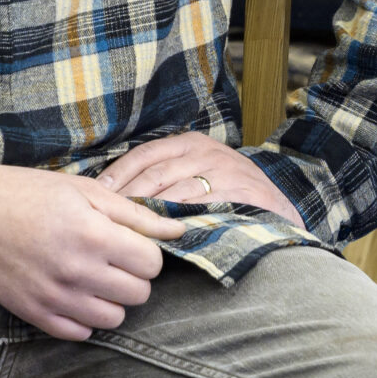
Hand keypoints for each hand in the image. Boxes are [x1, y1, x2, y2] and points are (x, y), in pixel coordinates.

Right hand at [0, 155, 186, 340]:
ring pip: (113, 319)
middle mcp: (76, 270)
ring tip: (95, 277)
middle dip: (133, 276)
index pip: (152, 264)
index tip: (130, 242)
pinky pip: (80, 333)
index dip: (146, 252)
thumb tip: (178, 230)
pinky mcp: (33, 314)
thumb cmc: (28, 192)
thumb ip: (134, 214)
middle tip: (113, 258)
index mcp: (92, 234)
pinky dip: (84, 318)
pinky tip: (74, 293)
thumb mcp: (84, 190)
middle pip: (138, 294)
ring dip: (112, 299)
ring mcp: (53, 296)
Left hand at [98, 132, 303, 226]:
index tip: (98, 192)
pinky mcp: (238, 192)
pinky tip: (159, 235)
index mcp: (190, 142)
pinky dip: (177, 220)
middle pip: (154, 173)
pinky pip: (200, 207)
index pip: (144, 154)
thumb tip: (115, 195)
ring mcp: (223, 171)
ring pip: (173, 191)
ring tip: (124, 229)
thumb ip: (165, 177)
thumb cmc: (228, 194)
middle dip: (127, 196)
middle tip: (105, 218)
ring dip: (147, 212)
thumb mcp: (198, 173)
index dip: (119, 174)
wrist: (279, 209)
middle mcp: (205, 152)